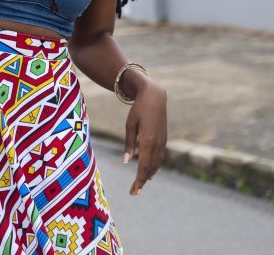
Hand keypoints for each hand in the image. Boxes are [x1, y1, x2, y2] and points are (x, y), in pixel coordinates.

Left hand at [123, 81, 166, 195]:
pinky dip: (154, 167)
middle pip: (150, 168)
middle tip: (134, 192)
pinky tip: (150, 172)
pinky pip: (159, 157)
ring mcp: (162, 142)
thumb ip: (129, 144)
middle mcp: (157, 144)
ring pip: (156, 164)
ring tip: (141, 185)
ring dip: (148, 175)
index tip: (134, 190)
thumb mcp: (130, 125)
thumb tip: (125, 162)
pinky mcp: (164, 139)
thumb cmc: (138, 110)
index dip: (138, 180)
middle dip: (142, 181)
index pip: (143, 166)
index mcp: (148, 140)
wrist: (155, 97)